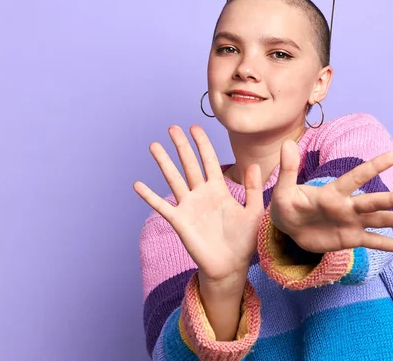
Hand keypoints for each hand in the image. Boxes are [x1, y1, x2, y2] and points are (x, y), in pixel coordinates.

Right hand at [133, 125, 264, 286]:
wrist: (231, 265)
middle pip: (189, 164)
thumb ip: (253, 189)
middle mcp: (201, 194)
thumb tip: (253, 165)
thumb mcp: (254, 212)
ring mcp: (189, 206)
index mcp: (219, 189)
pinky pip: (162, 206)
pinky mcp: (180, 221)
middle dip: (181, 146)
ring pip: (174, 179)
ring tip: (154, 145)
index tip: (194, 127)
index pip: (209, 161)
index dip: (202, 144)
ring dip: (164, 162)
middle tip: (172, 127)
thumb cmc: (244, 240)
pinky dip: (150, 196)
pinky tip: (138, 185)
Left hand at [269, 140, 392, 253]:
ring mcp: (352, 223)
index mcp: (332, 193)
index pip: (354, 178)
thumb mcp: (283, 190)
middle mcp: (347, 206)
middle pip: (373, 202)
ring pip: (380, 220)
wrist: (288, 228)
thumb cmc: (286, 205)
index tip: (392, 156)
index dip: (372, 168)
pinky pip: (375, 242)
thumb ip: (288, 169)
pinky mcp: (352, 239)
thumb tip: (287, 144)